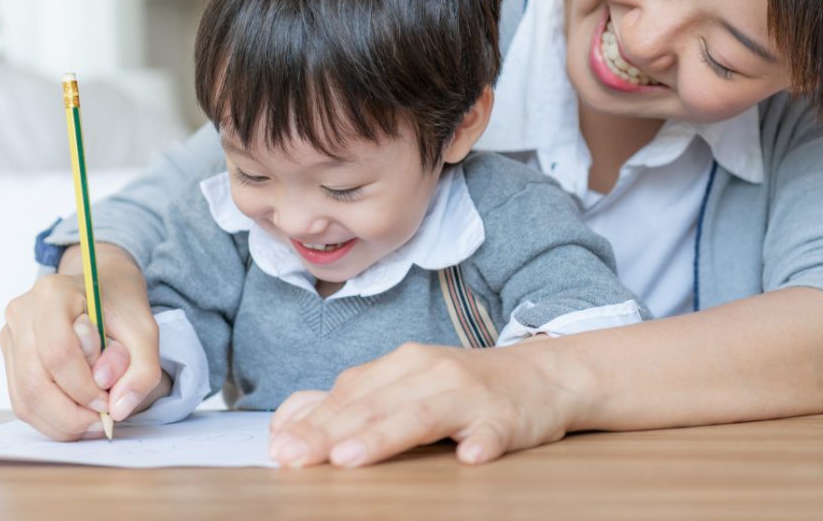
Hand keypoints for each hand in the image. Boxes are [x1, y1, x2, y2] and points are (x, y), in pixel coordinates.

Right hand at [0, 243, 164, 439]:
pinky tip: (77, 416)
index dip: (83, 388)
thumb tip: (117, 409)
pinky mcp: (9, 357)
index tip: (109, 401)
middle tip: (102, 421)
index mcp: (52, 293)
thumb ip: (142, 369)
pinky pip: (22, 402)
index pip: (59, 354)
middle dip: (71, 415)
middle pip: (35, 383)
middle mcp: (22, 312)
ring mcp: (10, 335)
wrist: (100, 286)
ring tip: (92, 420)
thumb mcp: (146, 331)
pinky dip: (50, 420)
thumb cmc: (120, 306)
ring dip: (61, 423)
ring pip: (25, 399)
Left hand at [268, 339, 588, 467]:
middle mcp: (431, 371)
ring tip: (349, 458)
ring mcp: (470, 393)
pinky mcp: (507, 417)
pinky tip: (469, 457)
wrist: (543, 376)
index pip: (348, 392)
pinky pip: (493, 432)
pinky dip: (481, 443)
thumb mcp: (404, 384)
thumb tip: (287, 424)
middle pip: (374, 404)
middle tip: (296, 458)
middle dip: (330, 432)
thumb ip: (351, 401)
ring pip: (421, 414)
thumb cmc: (462, 387)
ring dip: (384, 436)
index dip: (312, 421)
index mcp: (401, 364)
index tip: (279, 448)